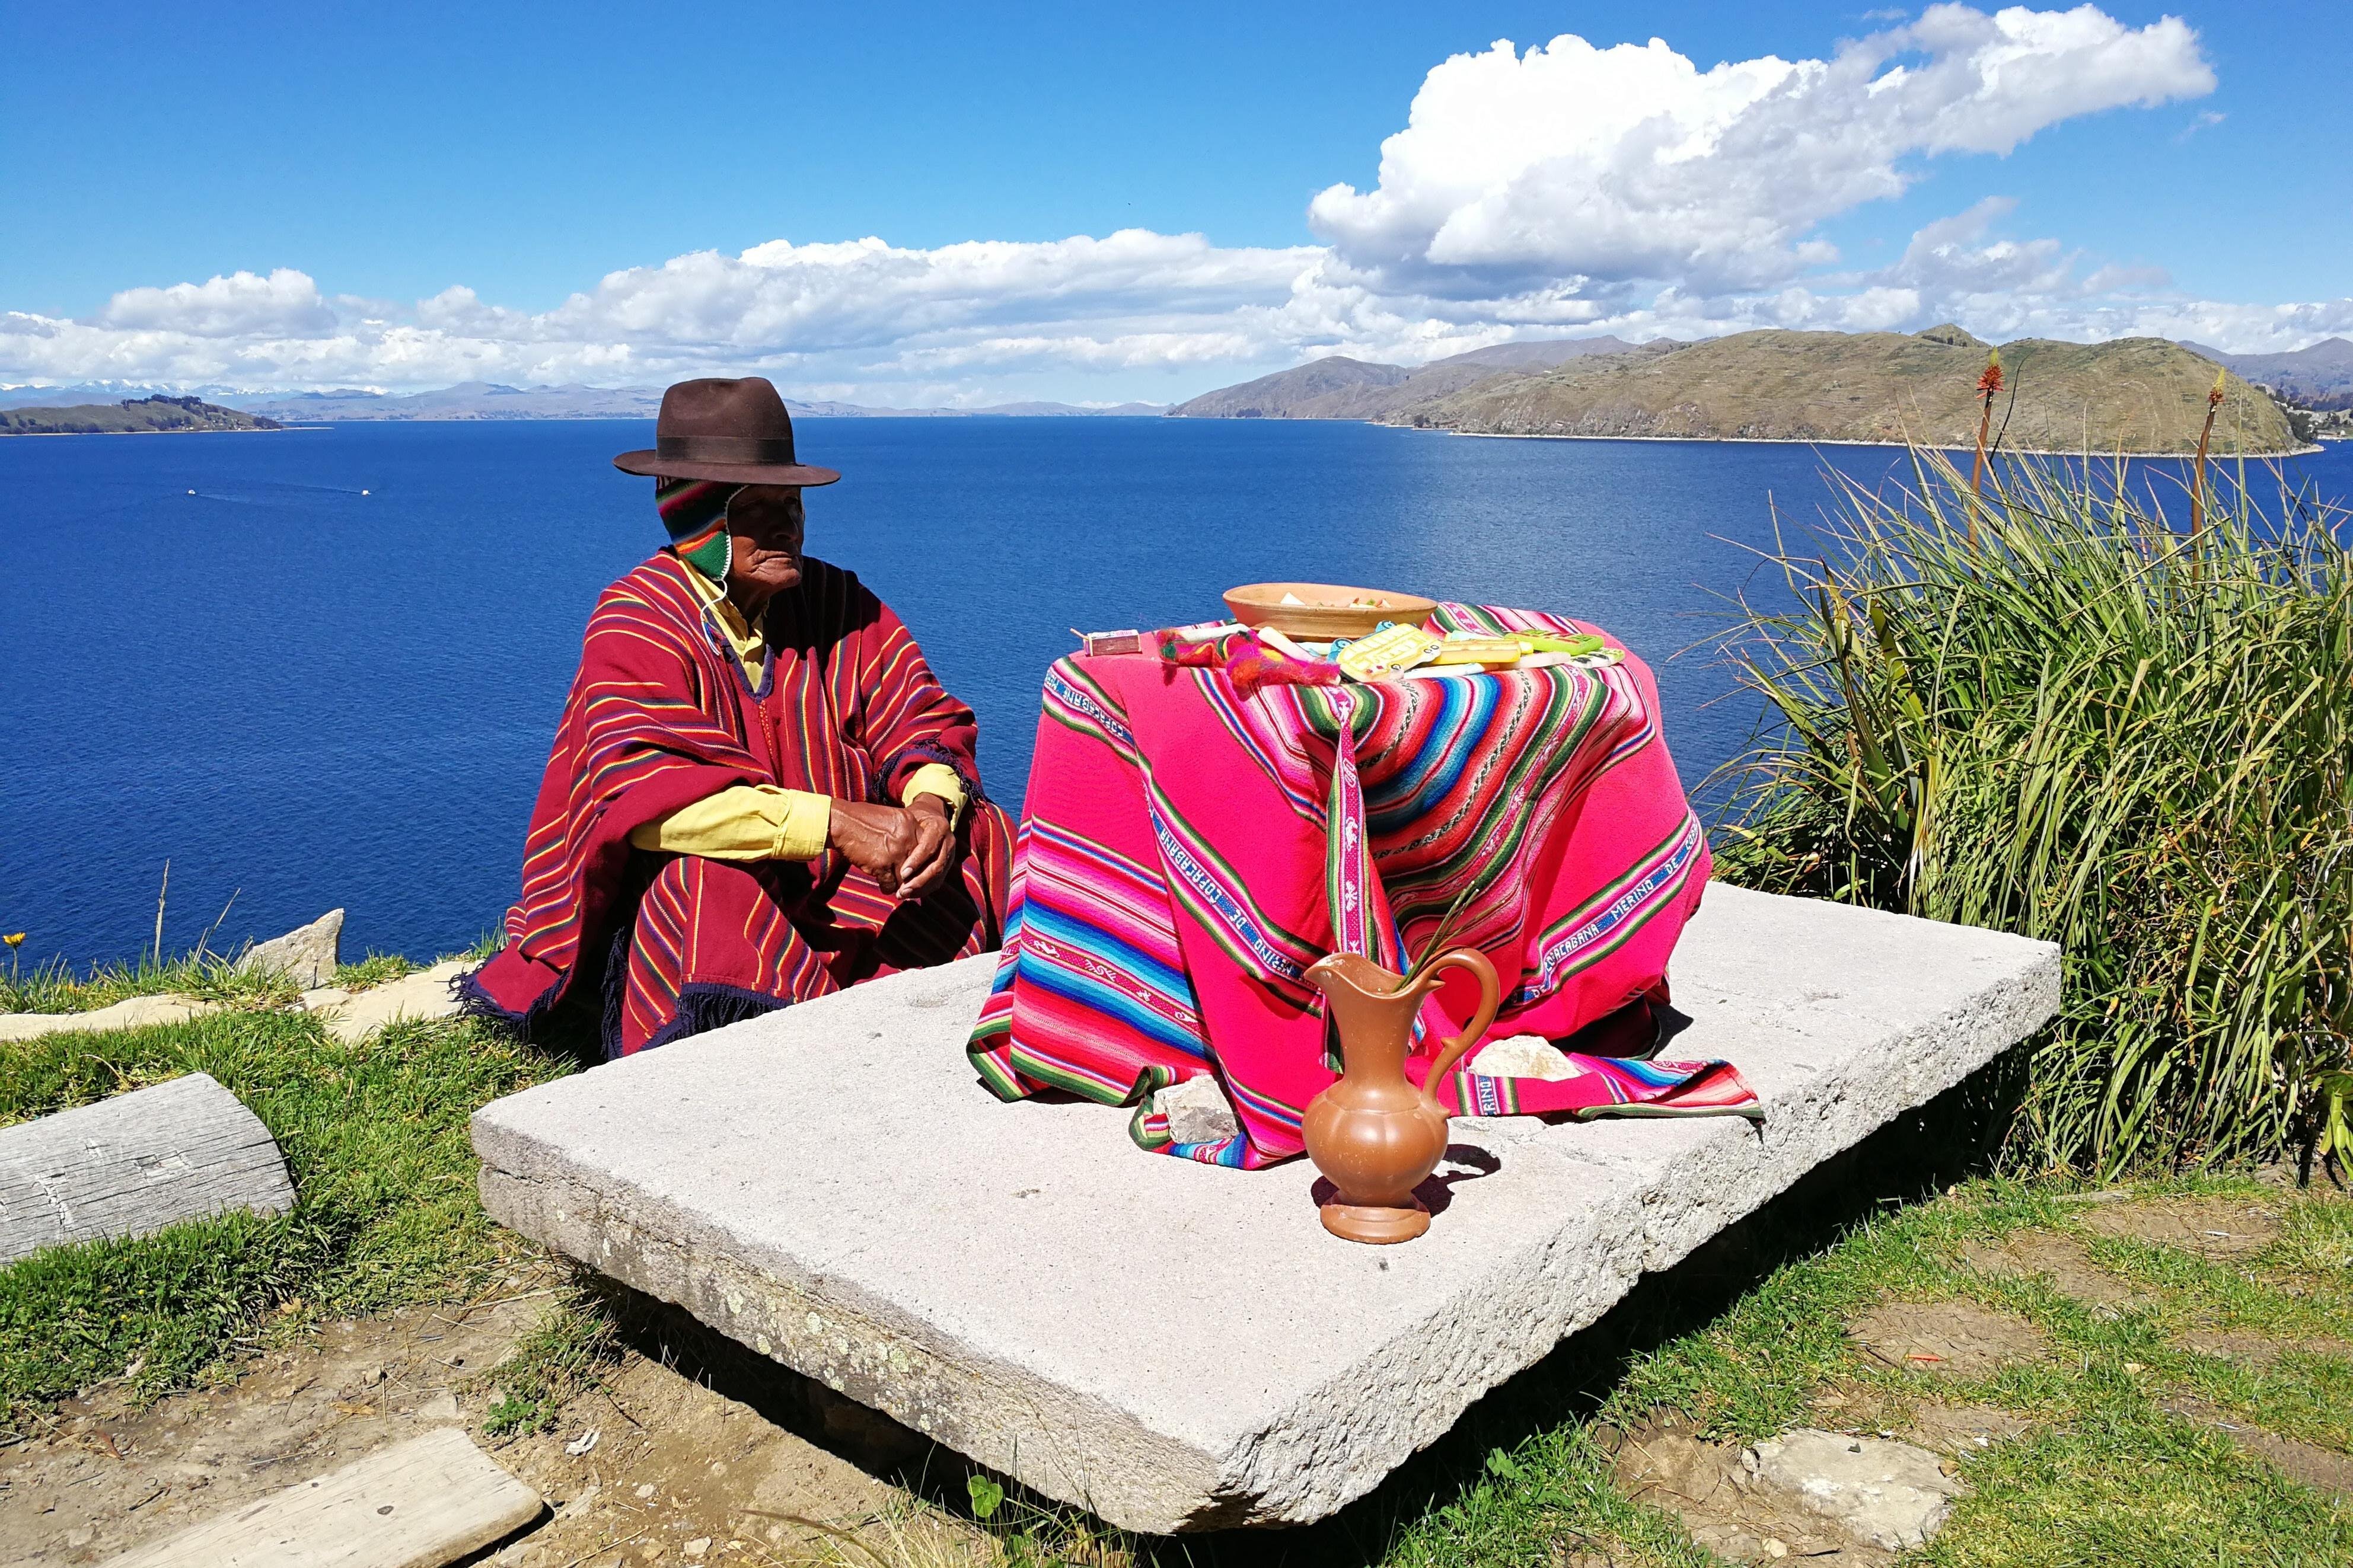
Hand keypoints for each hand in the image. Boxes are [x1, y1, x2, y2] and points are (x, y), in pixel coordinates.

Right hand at [826, 797, 954, 899]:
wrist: (840, 822)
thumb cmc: (861, 819)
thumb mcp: (891, 817)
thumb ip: (906, 831)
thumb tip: (915, 852)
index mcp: (911, 823)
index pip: (926, 849)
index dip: (921, 862)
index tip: (915, 870)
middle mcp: (908, 837)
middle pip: (919, 865)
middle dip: (913, 877)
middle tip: (908, 885)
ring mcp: (896, 852)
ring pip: (906, 878)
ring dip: (901, 884)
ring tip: (896, 887)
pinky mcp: (882, 865)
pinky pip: (891, 884)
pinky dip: (887, 887)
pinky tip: (882, 885)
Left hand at [896, 793, 956, 899]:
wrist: (932, 816)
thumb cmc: (914, 817)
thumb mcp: (909, 817)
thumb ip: (903, 831)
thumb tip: (887, 850)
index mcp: (939, 827)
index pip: (929, 847)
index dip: (916, 861)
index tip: (902, 873)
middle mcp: (949, 841)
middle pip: (936, 865)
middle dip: (919, 880)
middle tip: (902, 890)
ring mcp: (950, 854)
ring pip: (939, 876)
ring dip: (921, 888)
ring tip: (903, 894)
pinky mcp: (948, 864)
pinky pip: (939, 880)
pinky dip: (925, 889)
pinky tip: (911, 894)